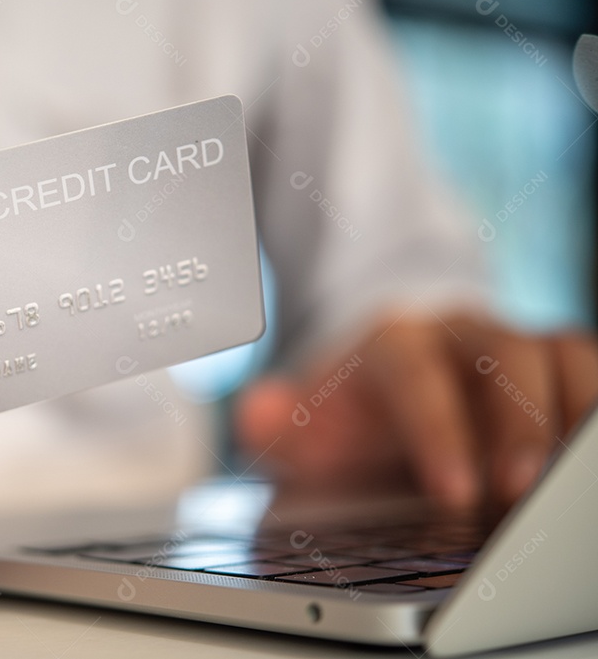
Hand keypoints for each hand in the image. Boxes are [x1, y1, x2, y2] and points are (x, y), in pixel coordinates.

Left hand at [235, 312, 597, 509]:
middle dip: (518, 421)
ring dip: (574, 414)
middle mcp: (460, 333)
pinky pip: (588, 375)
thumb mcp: (308, 418)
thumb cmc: (355, 410)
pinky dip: (593, 414)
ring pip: (562, 355)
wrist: (390, 378)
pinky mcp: (556, 367)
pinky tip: (589, 467)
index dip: (435, 427)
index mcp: (393, 341)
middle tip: (521, 489)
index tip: (451, 489)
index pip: (415, 373)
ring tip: (574, 485)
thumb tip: (258, 415)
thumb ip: (276, 422)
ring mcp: (516, 345)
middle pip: (503, 354)